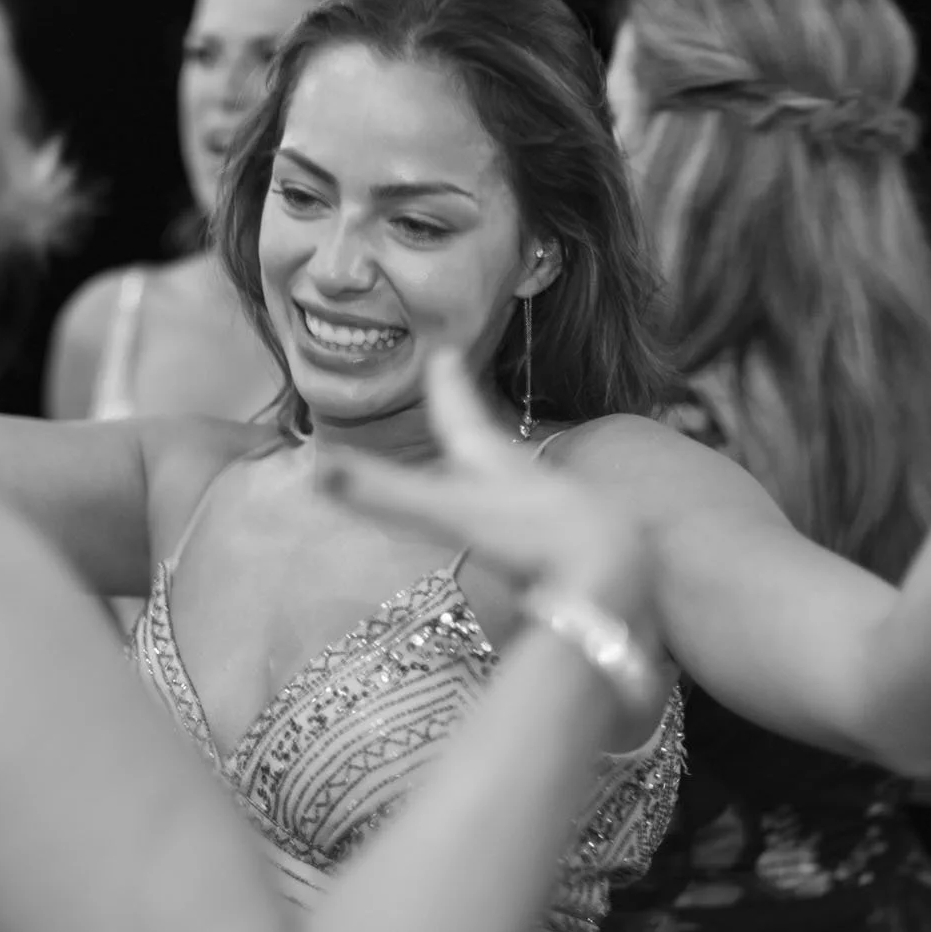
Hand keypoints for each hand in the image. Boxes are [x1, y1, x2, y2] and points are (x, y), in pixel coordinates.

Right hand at [315, 349, 660, 639]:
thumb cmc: (530, 537)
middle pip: (489, 441)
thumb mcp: (447, 511)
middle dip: (469, 421)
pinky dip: (515, 517)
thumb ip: (384, 494)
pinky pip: (532, 524)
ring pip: (515, 481)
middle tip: (459, 395)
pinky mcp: (565, 553)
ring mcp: (549, 515)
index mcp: (492, 460)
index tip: (444, 353)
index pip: (462, 413)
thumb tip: (319, 471)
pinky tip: (519, 539)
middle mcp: (524, 478)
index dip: (447, 386)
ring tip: (483, 466)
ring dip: (494, 469)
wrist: (611, 578)